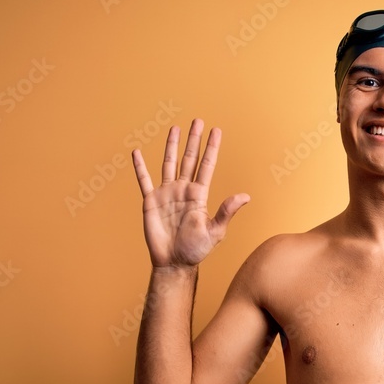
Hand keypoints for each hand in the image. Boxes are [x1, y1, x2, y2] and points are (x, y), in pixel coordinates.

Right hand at [132, 119, 249, 267]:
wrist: (174, 262)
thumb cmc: (196, 250)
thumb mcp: (215, 231)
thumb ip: (226, 212)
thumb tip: (245, 196)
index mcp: (199, 195)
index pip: (206, 165)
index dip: (211, 148)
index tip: (216, 131)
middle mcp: (183, 190)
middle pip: (189, 159)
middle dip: (193, 140)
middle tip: (198, 121)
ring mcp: (167, 194)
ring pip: (169, 164)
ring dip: (171, 146)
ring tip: (175, 128)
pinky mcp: (150, 201)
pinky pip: (144, 180)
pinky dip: (140, 167)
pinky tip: (137, 152)